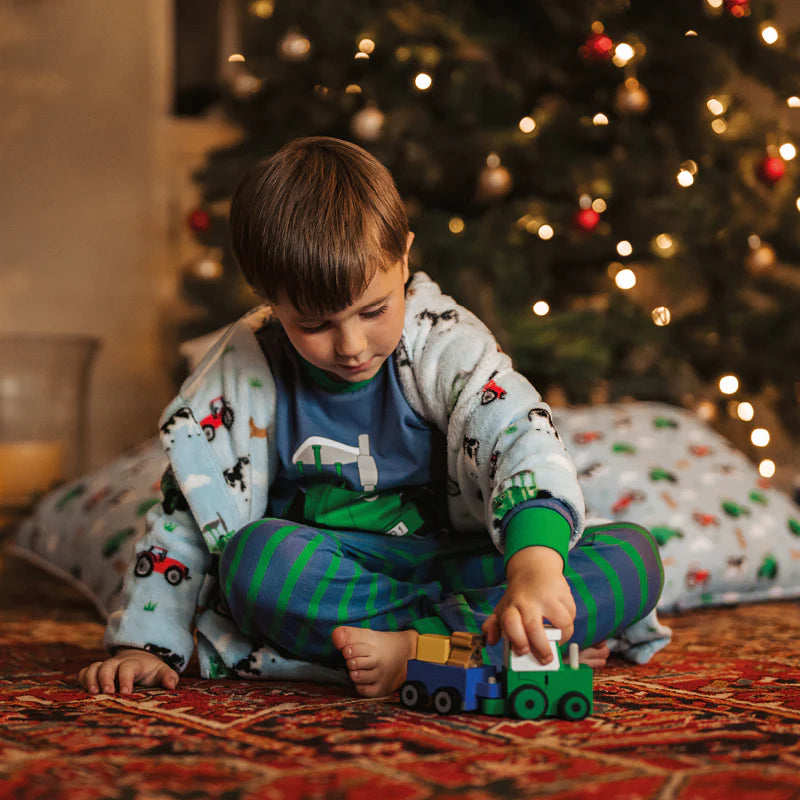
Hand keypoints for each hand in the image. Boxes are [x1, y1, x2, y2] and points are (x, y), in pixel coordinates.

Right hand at [79, 648, 178, 694]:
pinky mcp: (96, 671)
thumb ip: (168, 676)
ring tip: (92, 693)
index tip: (125, 692)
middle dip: (105, 678)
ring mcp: (106, 666)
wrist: (139, 658)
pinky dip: (82, 679)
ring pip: (94, 667)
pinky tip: (84, 691)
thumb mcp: (161, 672)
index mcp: (134, 664)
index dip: (125, 678)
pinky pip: (84, 672)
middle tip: (106, 692)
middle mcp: (118, 663)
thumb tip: (172, 685)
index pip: (128, 667)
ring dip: (90, 679)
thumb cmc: (150, 670)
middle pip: (107, 666)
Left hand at [482, 546, 575, 663]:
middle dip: (541, 648)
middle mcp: (529, 601)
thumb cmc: (519, 594)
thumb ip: (493, 626)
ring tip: (557, 640)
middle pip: (534, 628)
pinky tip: (562, 624)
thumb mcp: (503, 607)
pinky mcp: (564, 593)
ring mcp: (548, 596)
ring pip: (561, 622)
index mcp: (511, 606)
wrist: (534, 568)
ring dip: (562, 636)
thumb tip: (490, 641)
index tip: (523, 652)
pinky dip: (569, 624)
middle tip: (546, 659)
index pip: (510, 624)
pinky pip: (571, 614)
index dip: (517, 641)